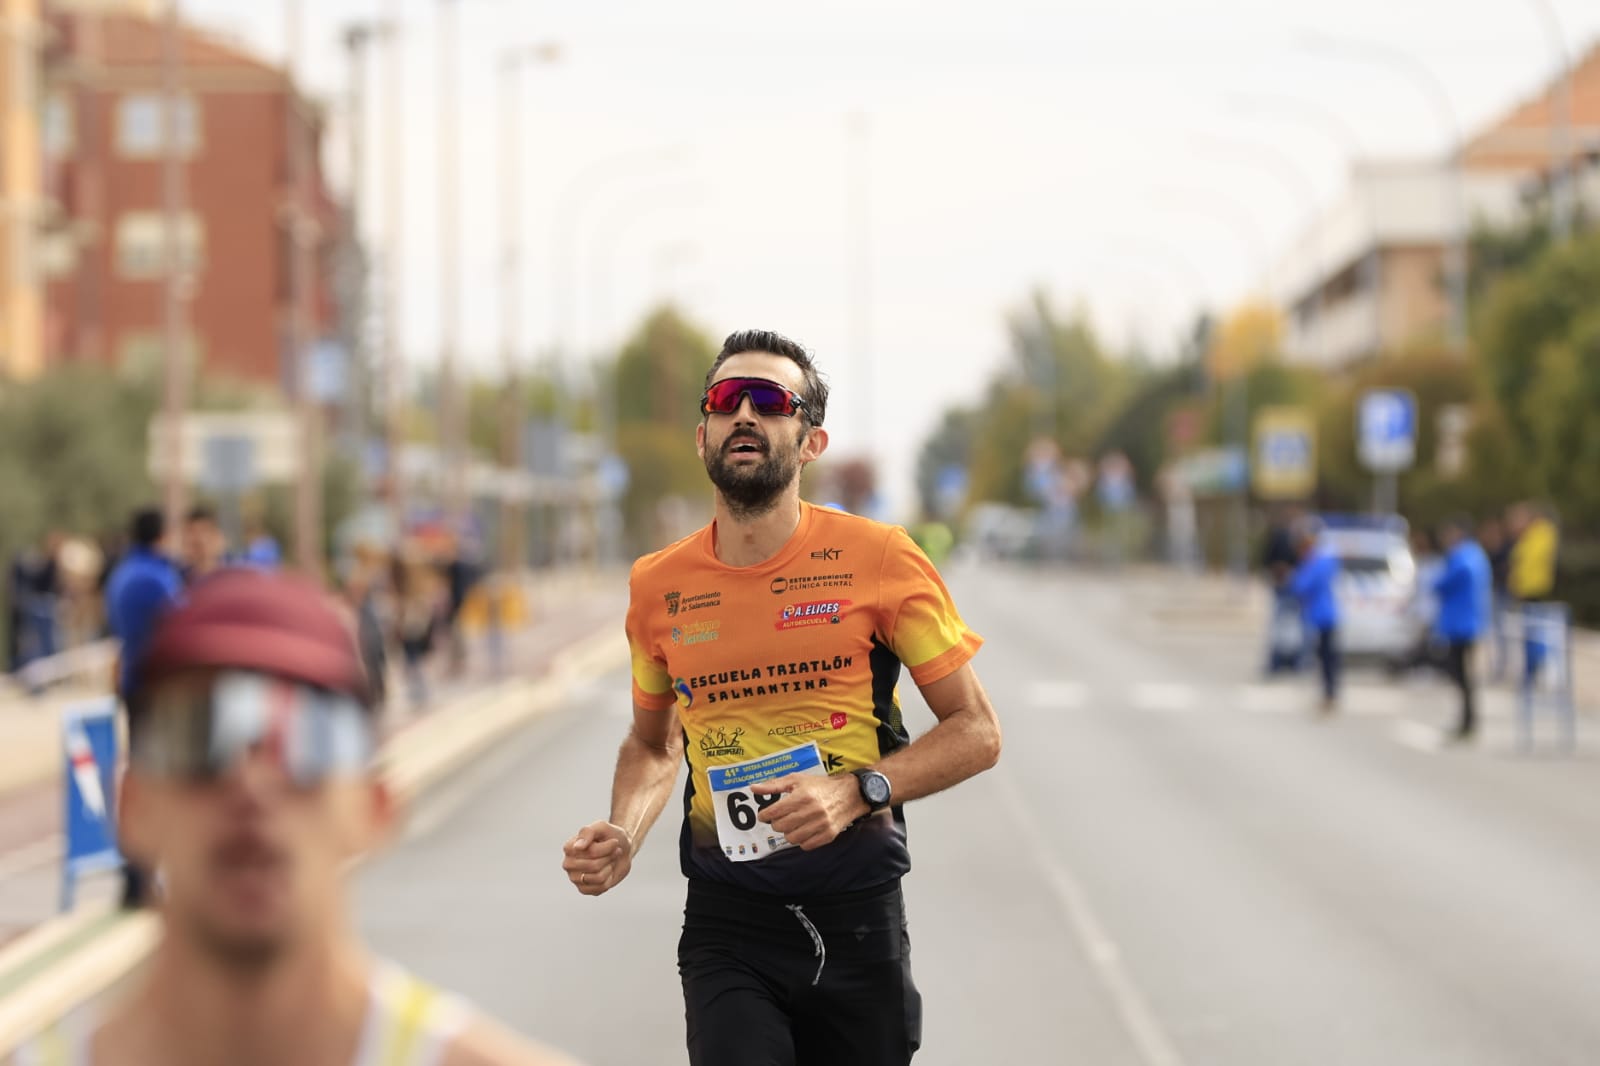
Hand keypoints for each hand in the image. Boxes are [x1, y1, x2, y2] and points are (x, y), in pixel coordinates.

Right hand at [562, 821, 633, 896]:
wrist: (622, 849)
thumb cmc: (610, 836)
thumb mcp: (602, 827)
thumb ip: (588, 832)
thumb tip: (576, 848)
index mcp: (569, 848)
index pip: (591, 852)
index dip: (607, 848)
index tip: (614, 841)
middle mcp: (568, 864)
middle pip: (594, 866)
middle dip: (609, 858)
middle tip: (614, 851)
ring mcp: (575, 878)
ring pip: (598, 878)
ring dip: (609, 867)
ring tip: (610, 860)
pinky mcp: (584, 889)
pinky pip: (600, 888)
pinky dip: (609, 879)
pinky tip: (607, 871)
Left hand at [752, 774, 868, 850]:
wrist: (850, 794)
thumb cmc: (820, 785)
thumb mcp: (797, 780)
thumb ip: (774, 785)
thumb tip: (753, 788)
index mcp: (802, 796)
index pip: (774, 812)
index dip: (765, 815)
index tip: (765, 815)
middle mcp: (812, 811)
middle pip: (780, 826)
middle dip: (776, 823)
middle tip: (781, 818)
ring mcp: (821, 824)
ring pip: (792, 838)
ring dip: (788, 832)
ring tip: (793, 824)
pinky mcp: (828, 835)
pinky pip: (806, 845)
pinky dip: (802, 840)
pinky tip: (804, 830)